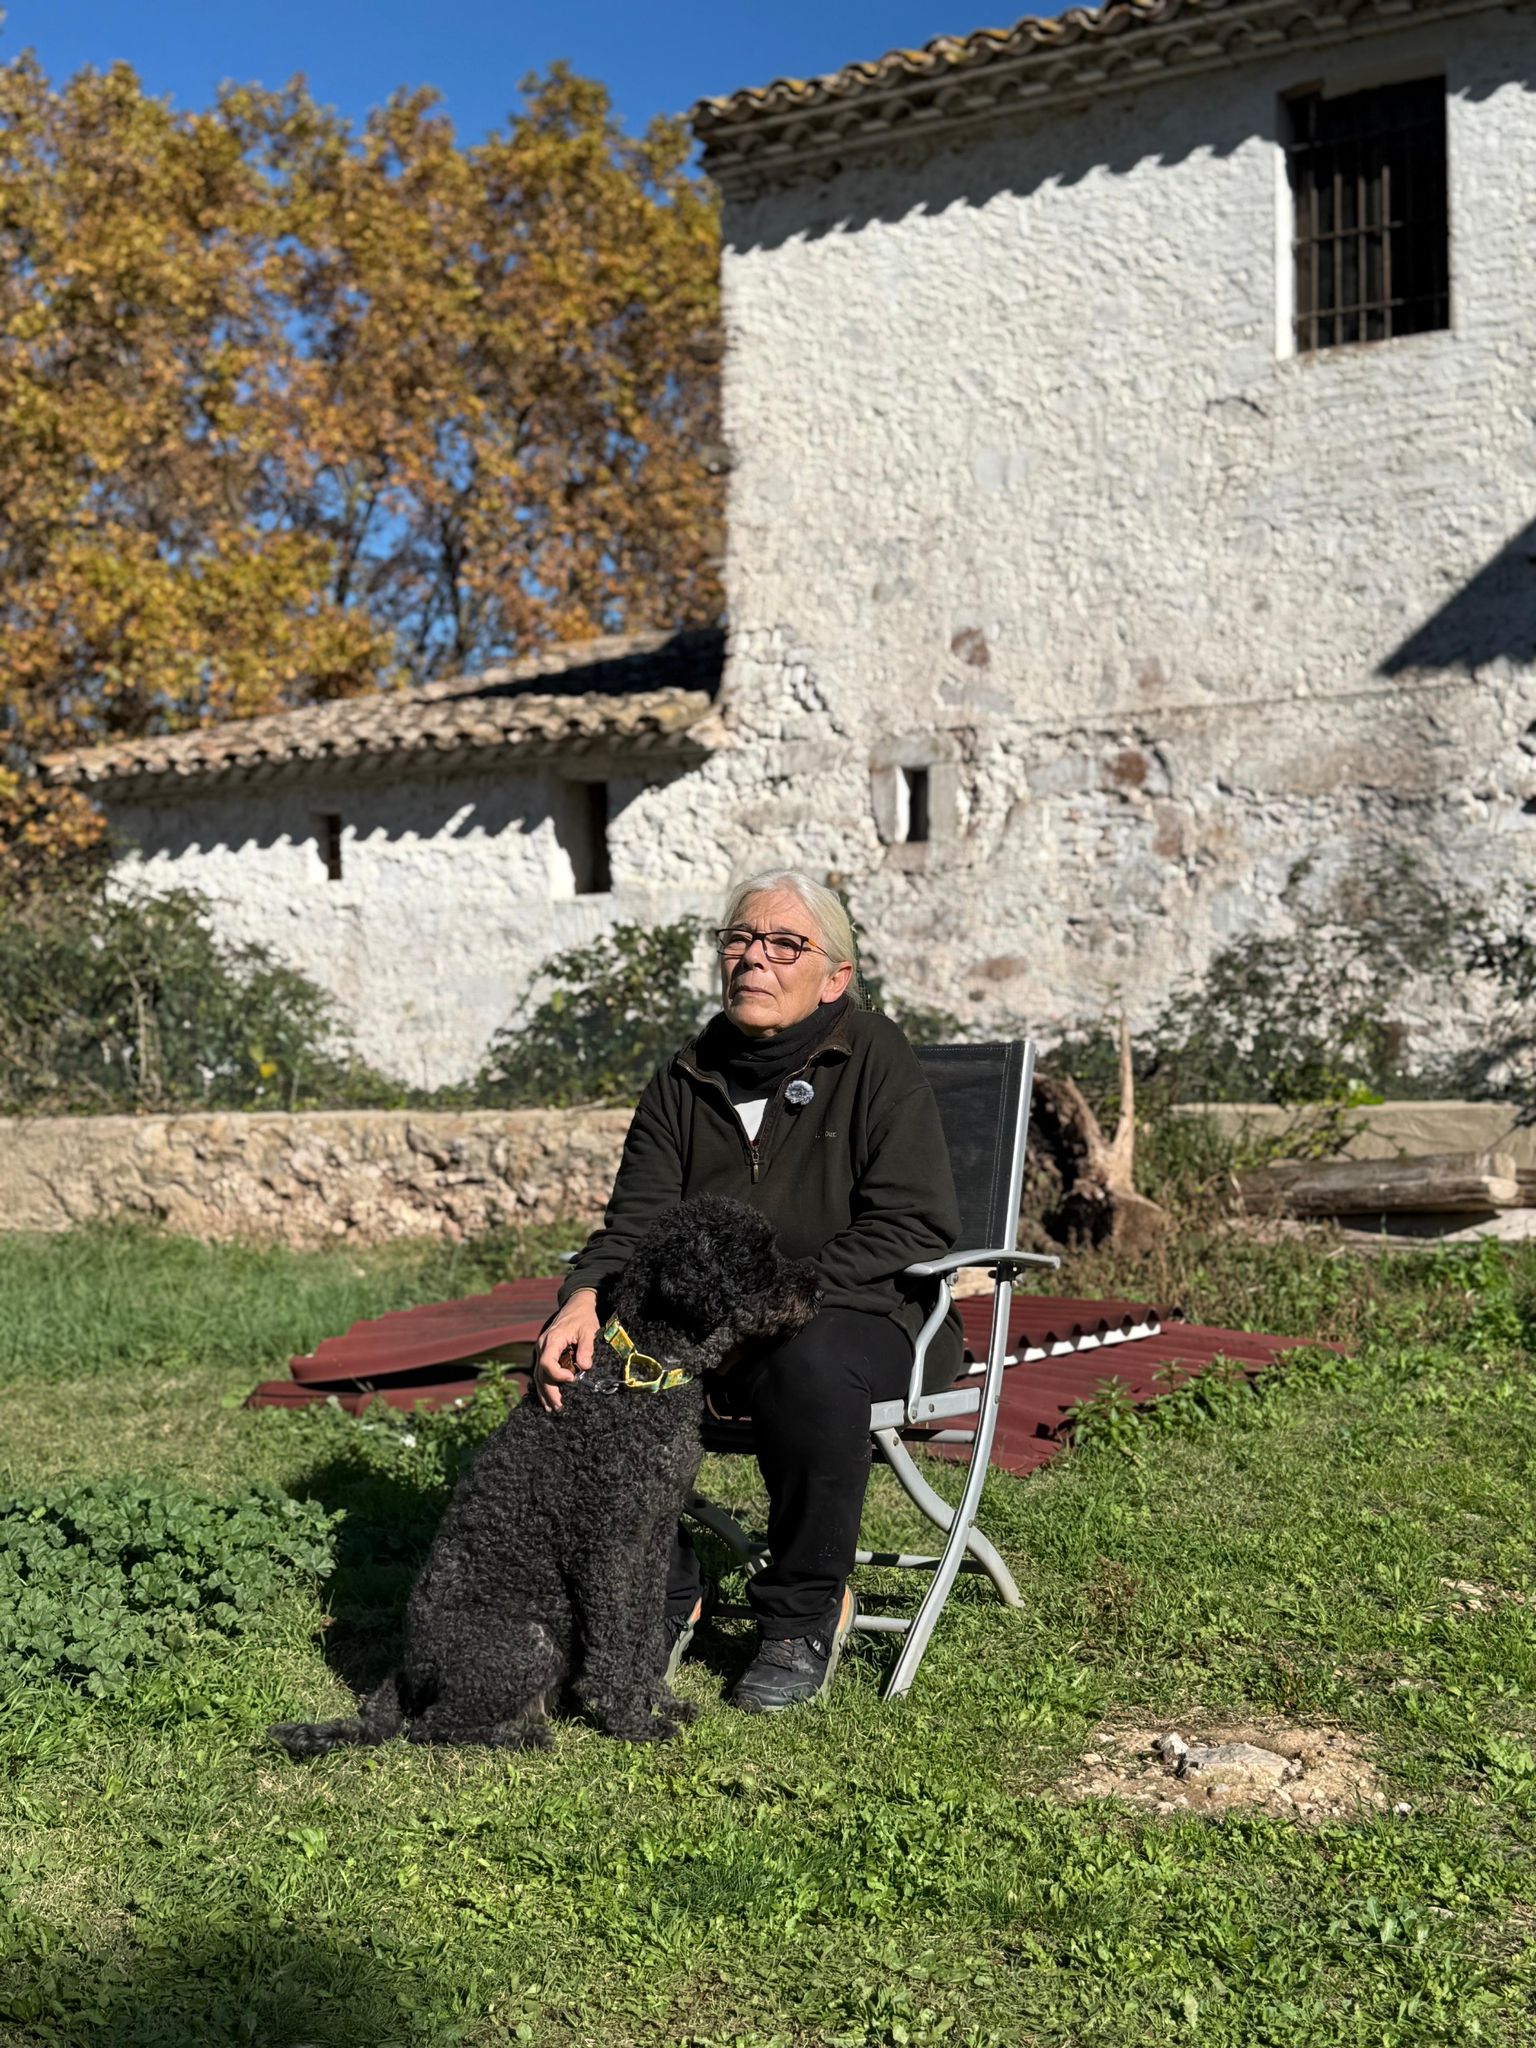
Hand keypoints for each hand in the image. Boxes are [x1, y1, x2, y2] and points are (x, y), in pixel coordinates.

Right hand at [533, 1289, 599, 1412]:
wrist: (576, 1306)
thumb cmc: (583, 1317)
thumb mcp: (589, 1330)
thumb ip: (586, 1348)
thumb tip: (585, 1367)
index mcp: (553, 1339)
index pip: (547, 1362)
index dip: (557, 1375)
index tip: (572, 1379)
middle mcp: (543, 1346)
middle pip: (541, 1373)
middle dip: (550, 1392)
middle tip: (560, 1407)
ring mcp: (542, 1350)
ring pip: (538, 1375)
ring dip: (545, 1393)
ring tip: (553, 1409)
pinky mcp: (545, 1354)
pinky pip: (541, 1373)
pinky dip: (544, 1387)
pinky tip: (548, 1400)